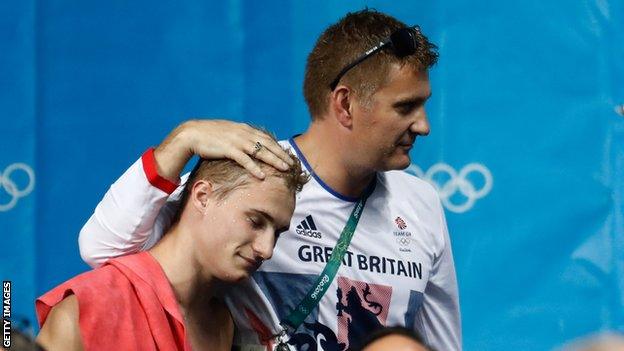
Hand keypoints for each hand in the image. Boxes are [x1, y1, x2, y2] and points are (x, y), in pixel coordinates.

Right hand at [154, 119, 293, 180]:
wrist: (191, 134)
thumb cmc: (209, 136)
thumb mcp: (228, 133)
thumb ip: (239, 138)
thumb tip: (248, 146)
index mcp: (244, 129)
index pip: (266, 138)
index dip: (277, 146)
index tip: (287, 154)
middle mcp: (243, 133)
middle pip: (268, 144)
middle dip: (281, 154)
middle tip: (292, 163)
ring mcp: (237, 141)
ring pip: (260, 151)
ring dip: (274, 160)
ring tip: (285, 168)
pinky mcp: (228, 149)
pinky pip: (245, 160)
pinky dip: (255, 168)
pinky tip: (262, 176)